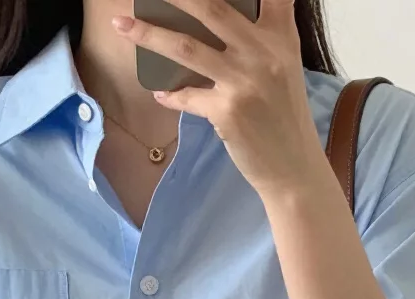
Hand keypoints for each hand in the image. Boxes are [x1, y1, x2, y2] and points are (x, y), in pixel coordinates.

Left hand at [113, 0, 327, 195]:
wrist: (293, 166)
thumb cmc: (285, 116)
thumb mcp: (285, 66)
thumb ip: (262, 37)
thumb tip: (216, 18)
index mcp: (280, 36)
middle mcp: (263, 52)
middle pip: (212, 8)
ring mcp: (243, 81)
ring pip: (186, 48)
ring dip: (148, 34)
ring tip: (122, 24)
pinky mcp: (227, 111)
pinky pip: (187, 96)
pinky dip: (171, 95)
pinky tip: (160, 93)